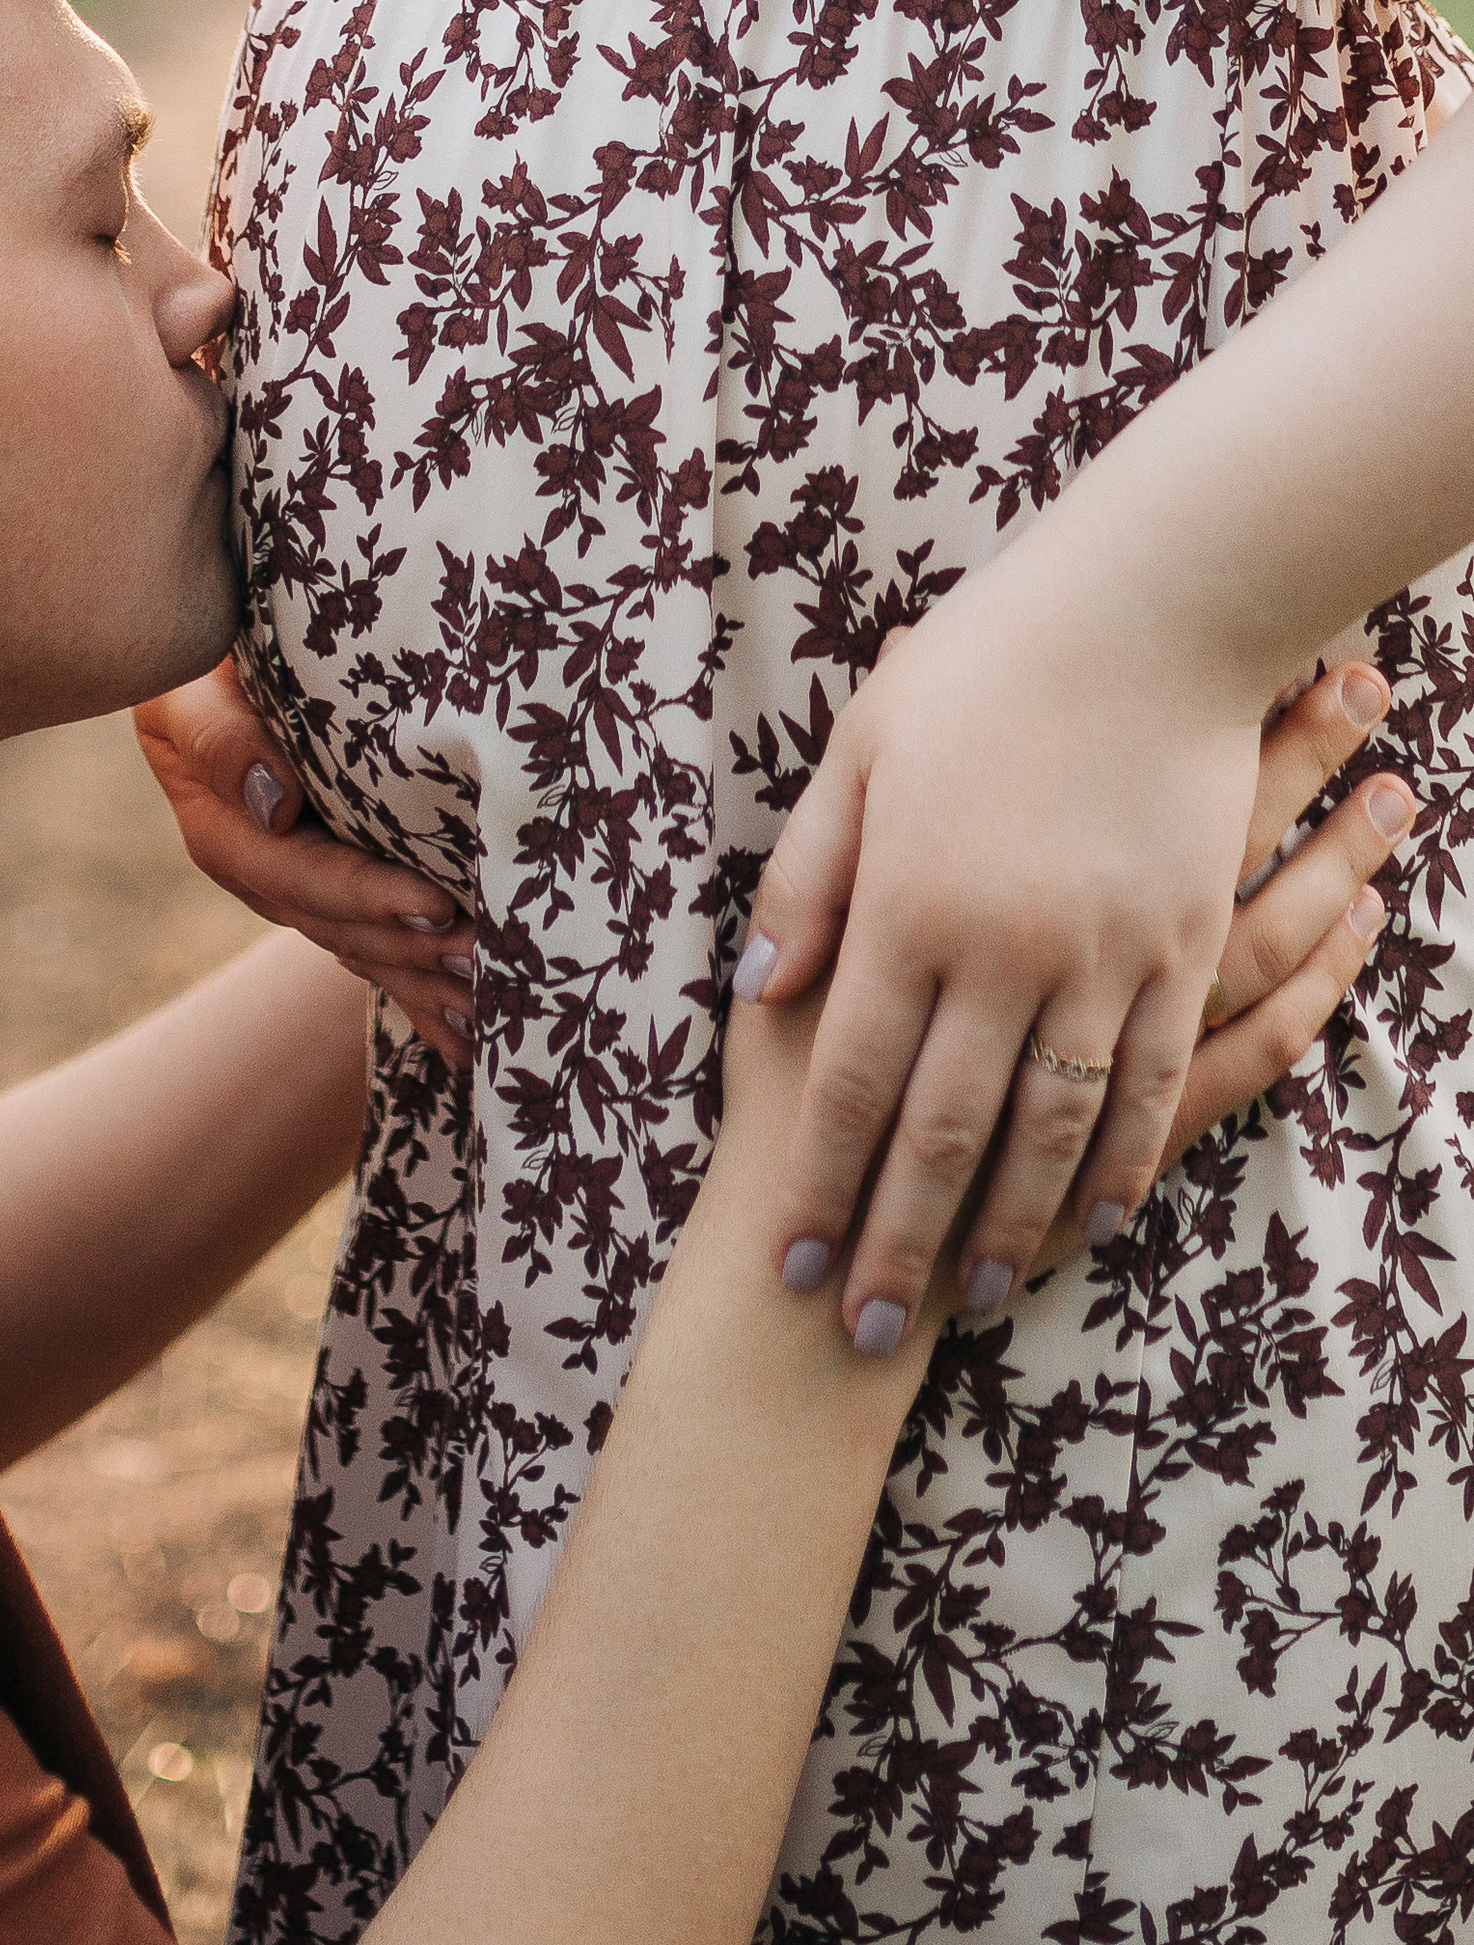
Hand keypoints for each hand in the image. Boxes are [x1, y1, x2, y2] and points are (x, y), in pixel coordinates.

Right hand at [135, 660, 475, 1067]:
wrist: (208, 668)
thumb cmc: (199, 662)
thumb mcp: (185, 692)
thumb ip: (220, 737)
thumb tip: (275, 806)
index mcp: (228, 836)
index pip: (306, 876)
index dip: (371, 897)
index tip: (437, 905)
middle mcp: (268, 877)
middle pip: (345, 930)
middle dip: (416, 953)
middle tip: (488, 964)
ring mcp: (302, 893)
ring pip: (368, 952)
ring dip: (427, 984)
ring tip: (494, 1009)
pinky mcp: (334, 894)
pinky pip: (377, 951)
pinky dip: (420, 995)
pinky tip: (467, 1040)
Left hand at [745, 637, 1407, 1347]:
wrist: (1147, 609)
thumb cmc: (986, 666)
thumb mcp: (864, 750)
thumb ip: (810, 876)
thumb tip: (763, 987)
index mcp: (908, 905)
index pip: (851, 1082)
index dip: (821, 1186)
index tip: (792, 1270)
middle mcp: (1001, 948)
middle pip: (942, 1134)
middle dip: (899, 1245)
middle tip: (862, 1335)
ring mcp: (1101, 955)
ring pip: (1049, 1130)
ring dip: (1008, 1229)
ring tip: (972, 1302)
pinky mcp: (1181, 947)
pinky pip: (1151, 1081)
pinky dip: (1118, 1162)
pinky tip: (1090, 1219)